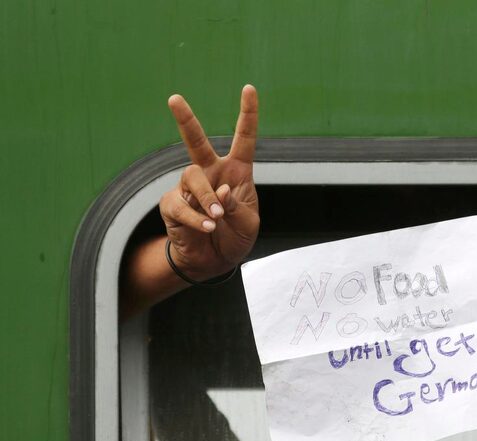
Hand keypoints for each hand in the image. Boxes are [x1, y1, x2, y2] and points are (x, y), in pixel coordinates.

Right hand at [160, 85, 259, 280]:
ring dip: (206, 198)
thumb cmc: (235, 237)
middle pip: (196, 141)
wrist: (214, 262)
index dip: (247, 114)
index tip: (249, 89)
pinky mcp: (173, 204)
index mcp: (236, 172)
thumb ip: (238, 206)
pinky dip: (196, 217)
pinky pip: (181, 205)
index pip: (244, 138)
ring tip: (217, 217)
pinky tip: (207, 227)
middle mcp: (212, 173)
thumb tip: (221, 191)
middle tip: (174, 99)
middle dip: (186, 120)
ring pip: (193, 177)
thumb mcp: (248, 224)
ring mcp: (190, 188)